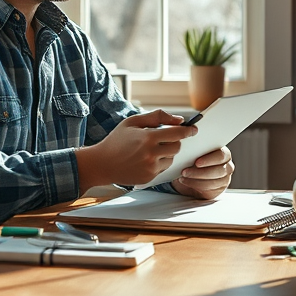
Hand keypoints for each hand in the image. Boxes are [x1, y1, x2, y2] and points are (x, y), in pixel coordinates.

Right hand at [76, 110, 196, 188]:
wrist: (102, 164)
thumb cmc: (117, 140)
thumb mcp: (133, 121)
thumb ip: (157, 117)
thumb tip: (179, 119)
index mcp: (148, 137)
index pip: (177, 133)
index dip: (188, 130)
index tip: (194, 129)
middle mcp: (151, 154)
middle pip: (177, 147)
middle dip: (175, 141)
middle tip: (165, 138)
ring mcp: (150, 168)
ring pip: (171, 159)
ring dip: (167, 153)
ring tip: (151, 149)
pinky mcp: (149, 178)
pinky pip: (163, 169)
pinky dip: (160, 162)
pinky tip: (146, 159)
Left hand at [171, 145, 232, 199]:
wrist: (192, 175)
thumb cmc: (194, 161)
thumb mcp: (195, 153)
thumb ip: (196, 151)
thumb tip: (187, 149)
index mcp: (224, 153)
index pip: (221, 155)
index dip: (209, 159)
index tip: (196, 162)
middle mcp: (227, 166)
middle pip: (219, 170)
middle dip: (201, 172)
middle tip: (186, 171)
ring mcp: (225, 178)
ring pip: (214, 181)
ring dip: (196, 179)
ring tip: (184, 176)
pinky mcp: (219, 188)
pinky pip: (209, 189)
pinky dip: (195, 185)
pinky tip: (187, 181)